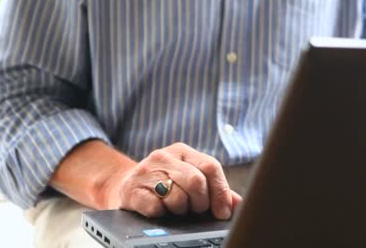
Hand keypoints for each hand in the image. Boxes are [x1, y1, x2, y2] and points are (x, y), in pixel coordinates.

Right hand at [102, 143, 242, 218]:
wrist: (125, 186)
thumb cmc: (164, 185)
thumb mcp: (189, 179)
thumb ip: (215, 189)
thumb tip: (239, 204)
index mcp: (183, 152)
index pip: (210, 166)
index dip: (220, 192)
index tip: (222, 212)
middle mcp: (164, 156)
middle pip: (196, 181)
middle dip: (200, 203)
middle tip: (195, 210)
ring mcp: (146, 171)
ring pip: (177, 196)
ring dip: (180, 209)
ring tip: (174, 208)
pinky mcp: (131, 189)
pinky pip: (155, 206)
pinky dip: (161, 213)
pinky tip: (158, 209)